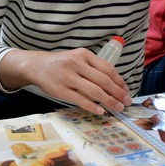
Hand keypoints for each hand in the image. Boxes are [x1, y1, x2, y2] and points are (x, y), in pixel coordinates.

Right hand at [0, 47, 131, 114]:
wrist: (37, 66)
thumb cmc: (61, 63)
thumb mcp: (77, 58)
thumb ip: (93, 67)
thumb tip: (116, 84)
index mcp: (83, 54)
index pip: (107, 69)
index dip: (120, 81)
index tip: (127, 91)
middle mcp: (76, 63)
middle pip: (103, 80)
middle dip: (118, 93)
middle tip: (127, 102)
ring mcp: (67, 77)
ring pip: (94, 91)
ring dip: (109, 101)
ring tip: (117, 107)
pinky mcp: (60, 90)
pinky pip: (80, 99)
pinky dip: (92, 106)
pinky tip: (101, 110)